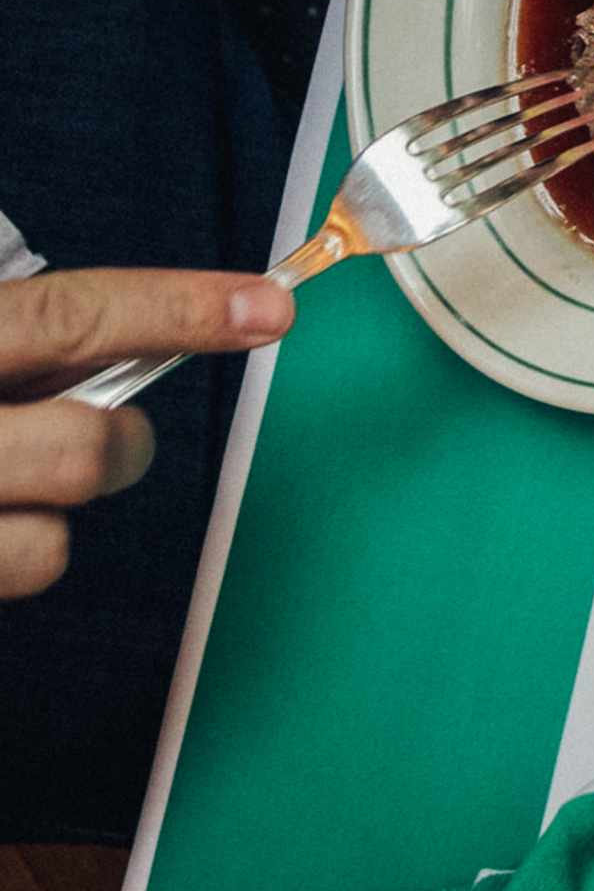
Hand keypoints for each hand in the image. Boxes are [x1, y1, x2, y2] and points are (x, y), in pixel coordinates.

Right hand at [0, 270, 288, 597]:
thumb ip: (36, 343)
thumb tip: (156, 336)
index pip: (69, 318)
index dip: (176, 309)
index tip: (271, 309)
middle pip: (85, 449)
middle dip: (120, 446)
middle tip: (100, 433)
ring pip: (51, 546)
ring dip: (53, 517)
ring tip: (9, 488)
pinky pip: (19, 581)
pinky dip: (11, 556)